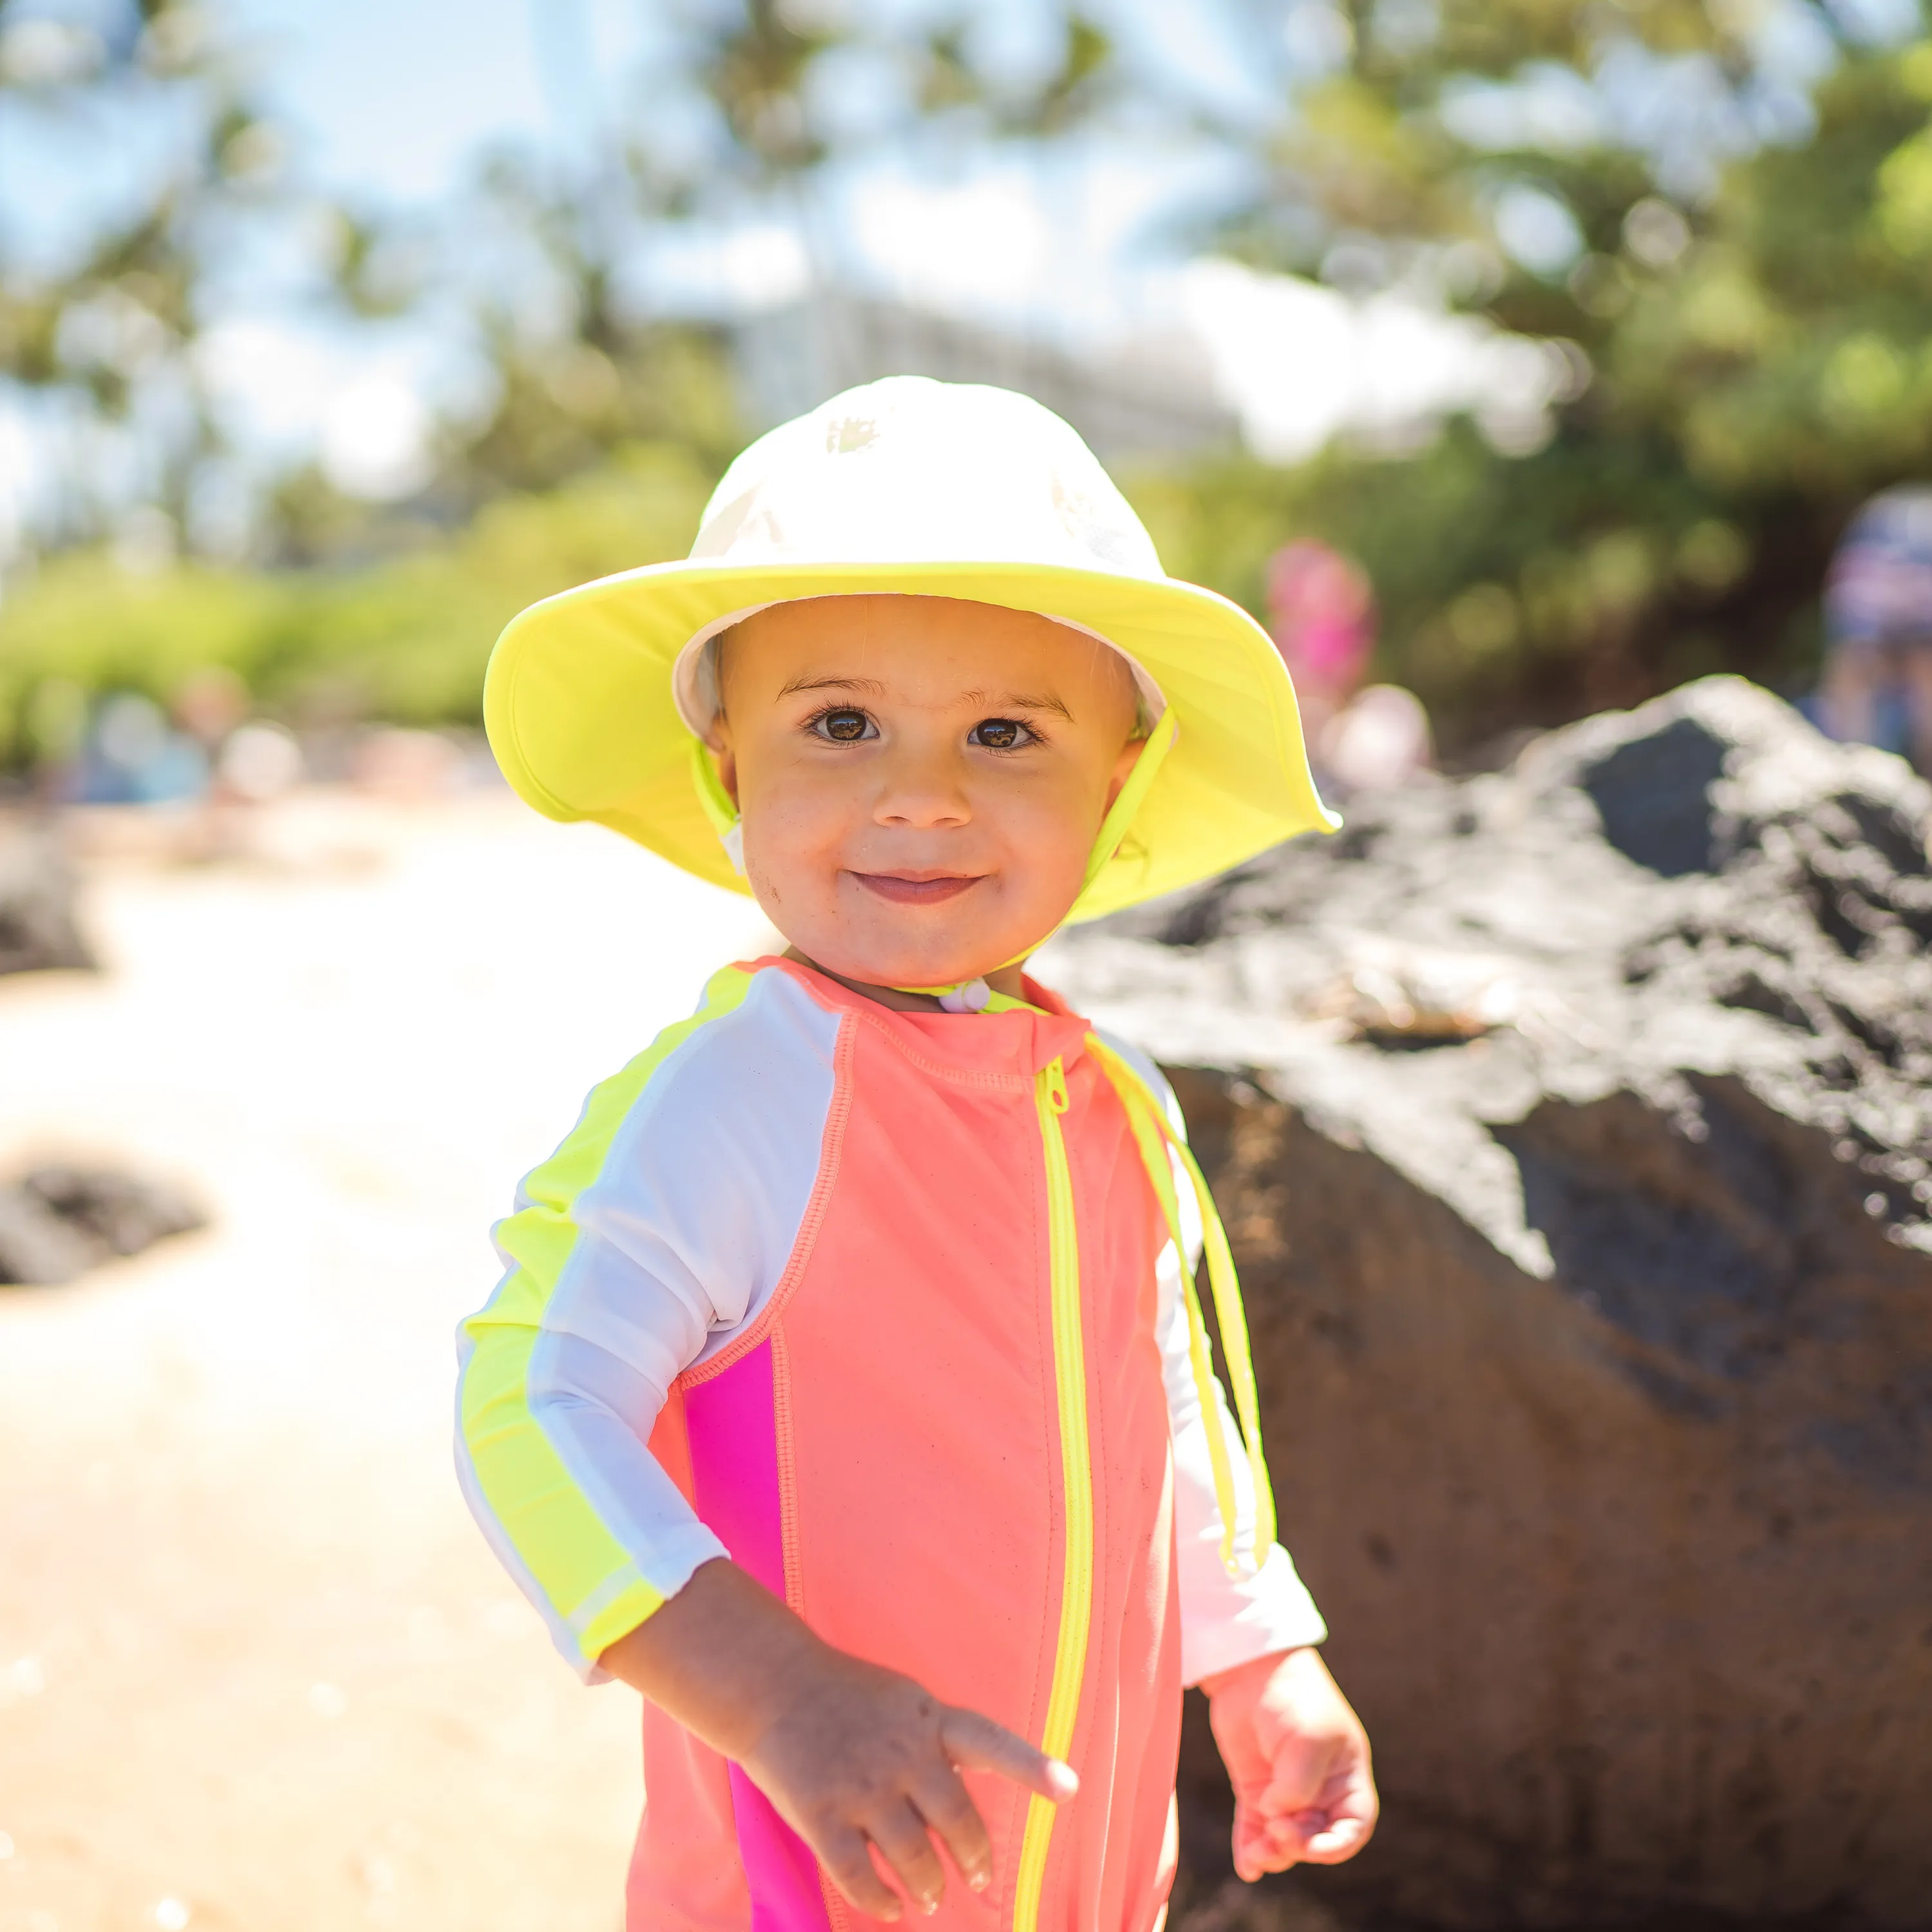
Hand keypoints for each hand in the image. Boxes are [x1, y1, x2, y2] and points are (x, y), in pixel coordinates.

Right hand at [599, 1559, 1075, 1921]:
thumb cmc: (848, 1695)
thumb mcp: (905, 1701)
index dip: (1032, 1767)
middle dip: (973, 1858)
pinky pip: (859, 1876)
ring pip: (913, 1859)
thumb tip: (966, 1793)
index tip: (1070, 1789)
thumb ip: (937, 1742)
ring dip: (928, 1885)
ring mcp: (860, 1787)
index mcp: (927, 1720)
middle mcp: (901, 1754)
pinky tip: (890, 1907)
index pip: (990, 1743)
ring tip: (931, 1896)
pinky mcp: (821, 1815)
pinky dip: (880, 1900)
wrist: (774, 1685)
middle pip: (956, 1821)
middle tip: (979, 1877)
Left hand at [1200, 1646, 1376, 1880]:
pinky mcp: (1255, 1789)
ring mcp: (1286, 1792)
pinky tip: (1247, 1868)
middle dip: (1299, 1846)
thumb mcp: (1308, 1738)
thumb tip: (1275, 1816)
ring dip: (1274, 1853)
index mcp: (1346, 1777)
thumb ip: (1298, 1784)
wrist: (1250, 1668)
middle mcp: (1319, 1790)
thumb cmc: (1293, 1697)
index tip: (1315, 1846)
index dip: (1338, 1845)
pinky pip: (1255, 1829)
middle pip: (1316, 1837)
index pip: (1353, 1826)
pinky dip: (1250, 1849)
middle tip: (1277, 1831)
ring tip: (1257, 1852)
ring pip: (1285, 1840)